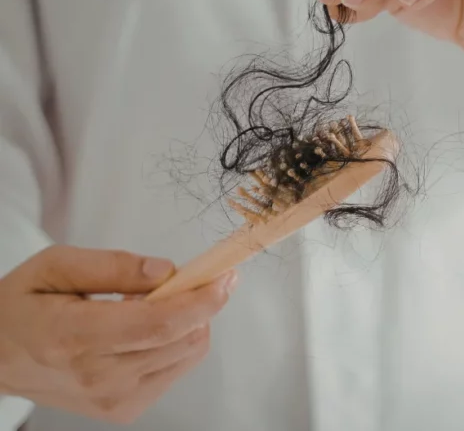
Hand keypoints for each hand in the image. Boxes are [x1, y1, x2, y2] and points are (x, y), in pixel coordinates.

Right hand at [0, 245, 236, 424]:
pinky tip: (147, 329)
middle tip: (185, 279)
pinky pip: (175, 370)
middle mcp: (98, 378)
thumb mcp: (55, 266)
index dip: (202, 300)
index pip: (160, 324)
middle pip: (183, 340)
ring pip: (187, 355)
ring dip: (190, 322)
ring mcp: (112, 401)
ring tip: (151, 304)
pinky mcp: (122, 411)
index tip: (226, 275)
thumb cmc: (23, 305)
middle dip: (202, 303)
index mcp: (75, 337)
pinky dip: (176, 342)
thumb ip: (113, 265)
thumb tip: (167, 272)